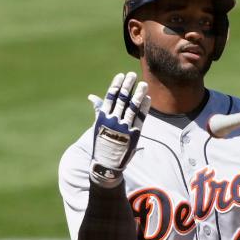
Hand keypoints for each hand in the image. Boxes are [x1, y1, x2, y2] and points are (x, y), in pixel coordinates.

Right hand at [88, 72, 150, 186]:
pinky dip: (144, 108)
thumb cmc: (101, 143)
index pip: (110, 97)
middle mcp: (113, 120)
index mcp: (103, 117)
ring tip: (143, 84)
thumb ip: (98, 110)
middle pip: (122, 99)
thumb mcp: (97, 126)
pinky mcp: (134, 134)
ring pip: (133, 107)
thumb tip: (92, 97)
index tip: (121, 76)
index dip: (116, 85)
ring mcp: (124, 127)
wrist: (107, 164)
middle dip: (128, 86)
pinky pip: (140, 118)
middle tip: (133, 75)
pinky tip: (147, 99)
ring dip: (138, 94)